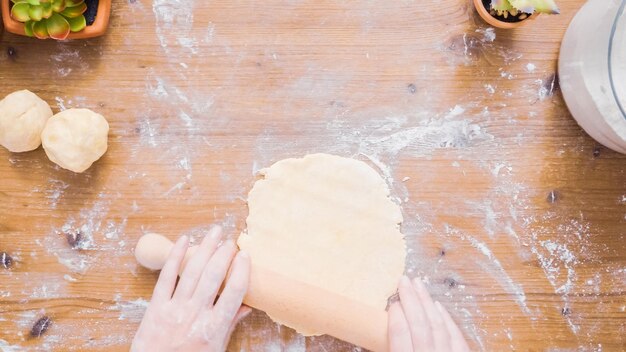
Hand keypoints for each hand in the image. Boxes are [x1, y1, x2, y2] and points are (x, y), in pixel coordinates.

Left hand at [131, 226, 250, 351]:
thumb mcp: (217, 349)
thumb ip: (230, 325)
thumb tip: (247, 306)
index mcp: (214, 328)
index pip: (233, 292)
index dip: (241, 270)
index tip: (246, 255)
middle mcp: (195, 314)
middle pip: (213, 276)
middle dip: (224, 254)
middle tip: (232, 240)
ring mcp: (175, 308)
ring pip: (193, 271)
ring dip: (206, 248)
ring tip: (215, 232)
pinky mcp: (156, 306)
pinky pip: (166, 276)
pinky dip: (175, 256)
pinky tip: (184, 241)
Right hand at [388, 276, 469, 351]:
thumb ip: (395, 346)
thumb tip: (387, 327)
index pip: (399, 334)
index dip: (395, 315)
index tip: (393, 302)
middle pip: (419, 324)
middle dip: (411, 299)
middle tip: (404, 281)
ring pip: (438, 325)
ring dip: (427, 302)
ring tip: (419, 285)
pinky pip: (456, 336)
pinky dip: (447, 319)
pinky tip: (438, 305)